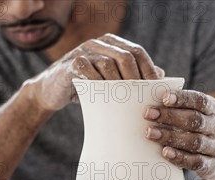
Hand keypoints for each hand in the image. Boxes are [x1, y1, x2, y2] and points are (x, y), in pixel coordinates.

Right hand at [24, 33, 164, 110]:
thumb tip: (161, 75)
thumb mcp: (111, 81)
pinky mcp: (70, 63)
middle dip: (136, 78)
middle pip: (125, 56)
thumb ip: (133, 76)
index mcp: (111, 44)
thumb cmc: (87, 87)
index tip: (155, 88)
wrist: (53, 92)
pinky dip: (97, 84)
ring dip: (118, 84)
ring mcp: (83, 51)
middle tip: (141, 98)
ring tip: (125, 101)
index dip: (148, 69)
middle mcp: (98, 43)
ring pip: (108, 63)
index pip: (137, 51)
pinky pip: (87, 70)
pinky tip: (103, 97)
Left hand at [143, 90, 214, 179]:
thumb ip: (183, 104)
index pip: (200, 101)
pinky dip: (180, 157)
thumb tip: (155, 83)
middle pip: (195, 120)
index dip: (182, 99)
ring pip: (194, 141)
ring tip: (149, 133)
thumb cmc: (206, 128)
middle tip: (148, 114)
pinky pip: (196, 162)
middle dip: (170, 116)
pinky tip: (165, 152)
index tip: (164, 97)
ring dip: (170, 137)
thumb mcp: (203, 113)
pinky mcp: (212, 166)